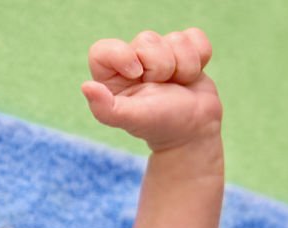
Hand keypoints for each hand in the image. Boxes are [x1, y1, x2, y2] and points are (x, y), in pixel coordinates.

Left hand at [81, 28, 221, 151]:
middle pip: (146, 39)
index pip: (103, 49)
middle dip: (161, 67)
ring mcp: (160, 55)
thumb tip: (86, 87)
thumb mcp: (131, 118)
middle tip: (161, 88)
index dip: (121, 55)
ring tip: (177, 86)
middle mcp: (133, 62)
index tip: (137, 74)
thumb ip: (106, 108)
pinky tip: (190, 77)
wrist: (193, 131)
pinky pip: (194, 36)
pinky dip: (200, 58)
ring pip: (175, 39)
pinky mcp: (184, 51)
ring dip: (183, 67)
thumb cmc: (160, 125)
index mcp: (111, 77)